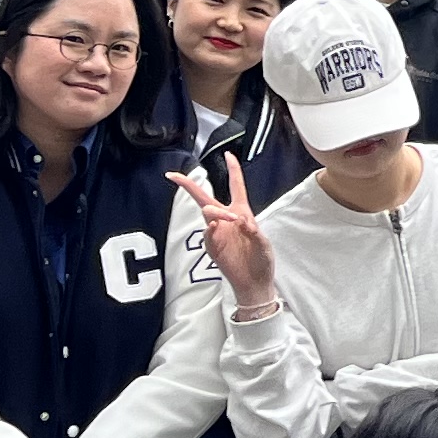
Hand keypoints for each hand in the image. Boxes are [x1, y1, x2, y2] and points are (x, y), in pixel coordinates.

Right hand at [169, 154, 278, 315]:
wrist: (255, 283)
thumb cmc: (261, 260)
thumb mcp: (263, 244)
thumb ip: (253, 232)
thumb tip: (240, 220)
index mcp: (242, 213)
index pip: (236, 186)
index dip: (233, 170)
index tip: (228, 154)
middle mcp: (227, 220)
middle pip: (204, 198)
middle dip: (189, 186)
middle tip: (174, 176)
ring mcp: (218, 233)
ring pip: (207, 213)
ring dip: (214, 211)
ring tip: (227, 217)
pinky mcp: (213, 247)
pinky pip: (207, 235)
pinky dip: (210, 230)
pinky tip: (214, 227)